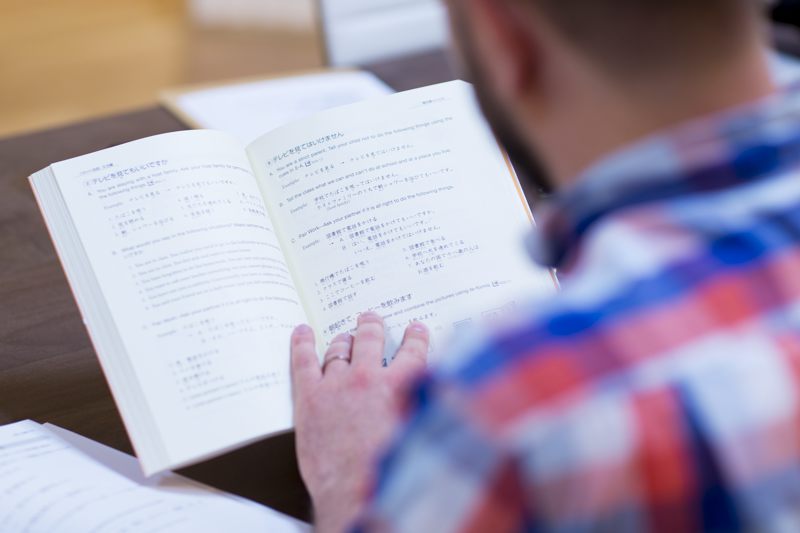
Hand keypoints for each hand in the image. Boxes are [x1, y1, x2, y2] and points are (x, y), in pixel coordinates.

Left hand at [290, 312, 429, 532]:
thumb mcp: (422, 433)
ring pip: (339, 349)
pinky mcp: (310, 397)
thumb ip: (426, 407)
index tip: (415, 330)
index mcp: (401, 387)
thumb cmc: (392, 472)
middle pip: (370, 340)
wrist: (357, 493)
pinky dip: (302, 344)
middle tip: (371, 319)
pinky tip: (302, 333)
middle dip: (372, 327)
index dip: (415, 339)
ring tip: (344, 334)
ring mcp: (337, 385)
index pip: (413, 352)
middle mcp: (369, 378)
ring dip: (343, 338)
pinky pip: (303, 361)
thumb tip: (437, 396)